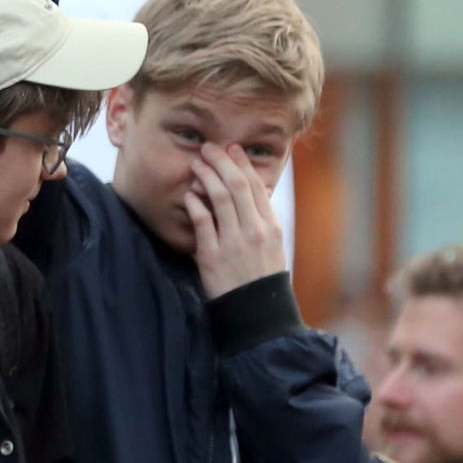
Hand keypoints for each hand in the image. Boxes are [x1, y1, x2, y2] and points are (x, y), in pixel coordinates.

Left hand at [182, 144, 288, 299]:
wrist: (256, 314)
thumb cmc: (262, 278)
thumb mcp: (272, 246)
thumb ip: (261, 218)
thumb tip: (252, 190)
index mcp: (270, 227)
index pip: (256, 186)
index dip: (242, 164)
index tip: (231, 149)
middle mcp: (254, 231)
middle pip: (237, 185)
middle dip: (222, 162)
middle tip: (209, 148)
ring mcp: (233, 242)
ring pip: (219, 198)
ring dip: (206, 176)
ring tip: (196, 164)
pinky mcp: (212, 256)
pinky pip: (202, 222)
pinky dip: (195, 204)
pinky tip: (190, 194)